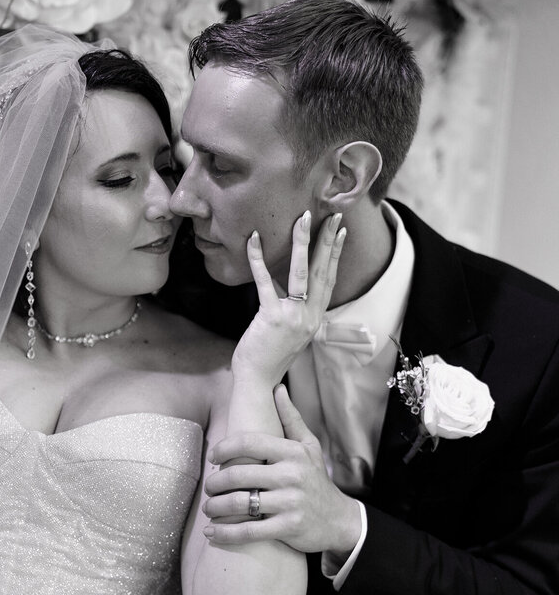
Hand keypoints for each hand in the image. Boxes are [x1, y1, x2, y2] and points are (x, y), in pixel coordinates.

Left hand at [203, 385, 362, 555]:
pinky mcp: (288, 527)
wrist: (339, 520)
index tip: (213, 456)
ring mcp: (290, 502)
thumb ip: (291, 418)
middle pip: (238, 474)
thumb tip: (278, 388)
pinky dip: (225, 534)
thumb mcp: (309, 446)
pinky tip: (212, 533)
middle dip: (215, 482)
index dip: (223, 448)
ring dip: (215, 507)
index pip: (248, 442)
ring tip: (208, 508)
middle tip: (208, 487)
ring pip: (239, 503)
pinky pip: (248, 531)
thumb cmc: (317, 480)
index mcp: (292, 452)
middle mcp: (292, 475)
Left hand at [230, 211, 344, 385]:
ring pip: (301, 273)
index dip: (336, 255)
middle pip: (323, 271)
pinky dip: (258, 258)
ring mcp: (293, 317)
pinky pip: (265, 282)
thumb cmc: (269, 355)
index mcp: (315, 318)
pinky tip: (253, 239)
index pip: (330, 280)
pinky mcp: (272, 317)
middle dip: (328, 240)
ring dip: (302, 243)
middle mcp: (310, 316)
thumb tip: (292, 290)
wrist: (258, 380)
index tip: (342, 232)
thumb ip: (296, 311)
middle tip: (334, 215)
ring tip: (302, 218)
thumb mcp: (291, 332)